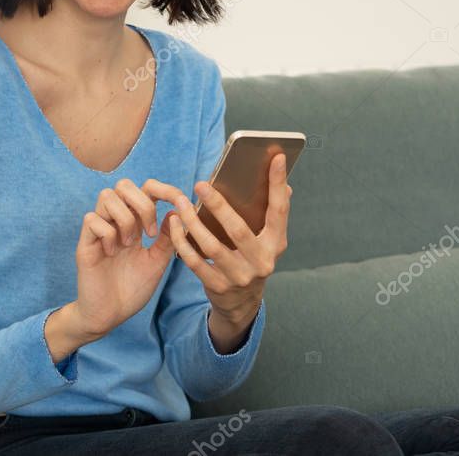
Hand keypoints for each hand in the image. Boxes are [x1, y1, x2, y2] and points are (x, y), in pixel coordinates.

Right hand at [71, 178, 175, 337]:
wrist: (109, 315)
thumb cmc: (132, 289)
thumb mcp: (157, 262)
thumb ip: (167, 239)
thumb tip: (176, 212)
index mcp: (135, 223)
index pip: (146, 189)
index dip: (163, 189)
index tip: (180, 203)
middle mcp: (116, 222)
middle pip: (124, 184)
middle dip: (143, 203)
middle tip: (149, 232)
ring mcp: (99, 231)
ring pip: (107, 196)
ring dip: (125, 219)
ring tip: (129, 244)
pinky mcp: (85, 243)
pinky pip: (92, 219)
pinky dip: (107, 233)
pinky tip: (112, 253)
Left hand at [150, 154, 291, 326]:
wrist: (242, 303)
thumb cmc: (251, 257)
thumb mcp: (266, 240)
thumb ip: (271, 214)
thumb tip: (284, 184)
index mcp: (276, 243)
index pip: (280, 210)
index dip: (278, 183)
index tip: (276, 156)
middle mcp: (262, 262)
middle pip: (238, 230)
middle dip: (218, 205)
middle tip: (200, 184)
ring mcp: (240, 277)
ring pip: (211, 246)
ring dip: (192, 223)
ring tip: (180, 204)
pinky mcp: (218, 287)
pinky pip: (195, 261)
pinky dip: (182, 242)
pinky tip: (174, 225)